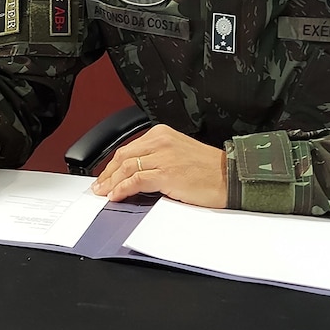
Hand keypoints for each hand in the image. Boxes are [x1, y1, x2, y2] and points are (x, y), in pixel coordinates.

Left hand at [90, 124, 227, 207]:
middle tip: (99, 186)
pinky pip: (135, 180)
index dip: (114, 164)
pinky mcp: (166, 173)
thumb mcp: (179, 153)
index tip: (106, 174)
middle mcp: (161, 141)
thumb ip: (158, 157)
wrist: (230, 177)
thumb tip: (136, 173)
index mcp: (163, 134)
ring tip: (104, 193)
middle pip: (123, 156)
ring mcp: (163, 157)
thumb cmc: (210, 169)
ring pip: (126, 168)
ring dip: (111, 183)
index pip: (129, 148)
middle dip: (108, 173)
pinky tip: (117, 195)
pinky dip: (122, 189)